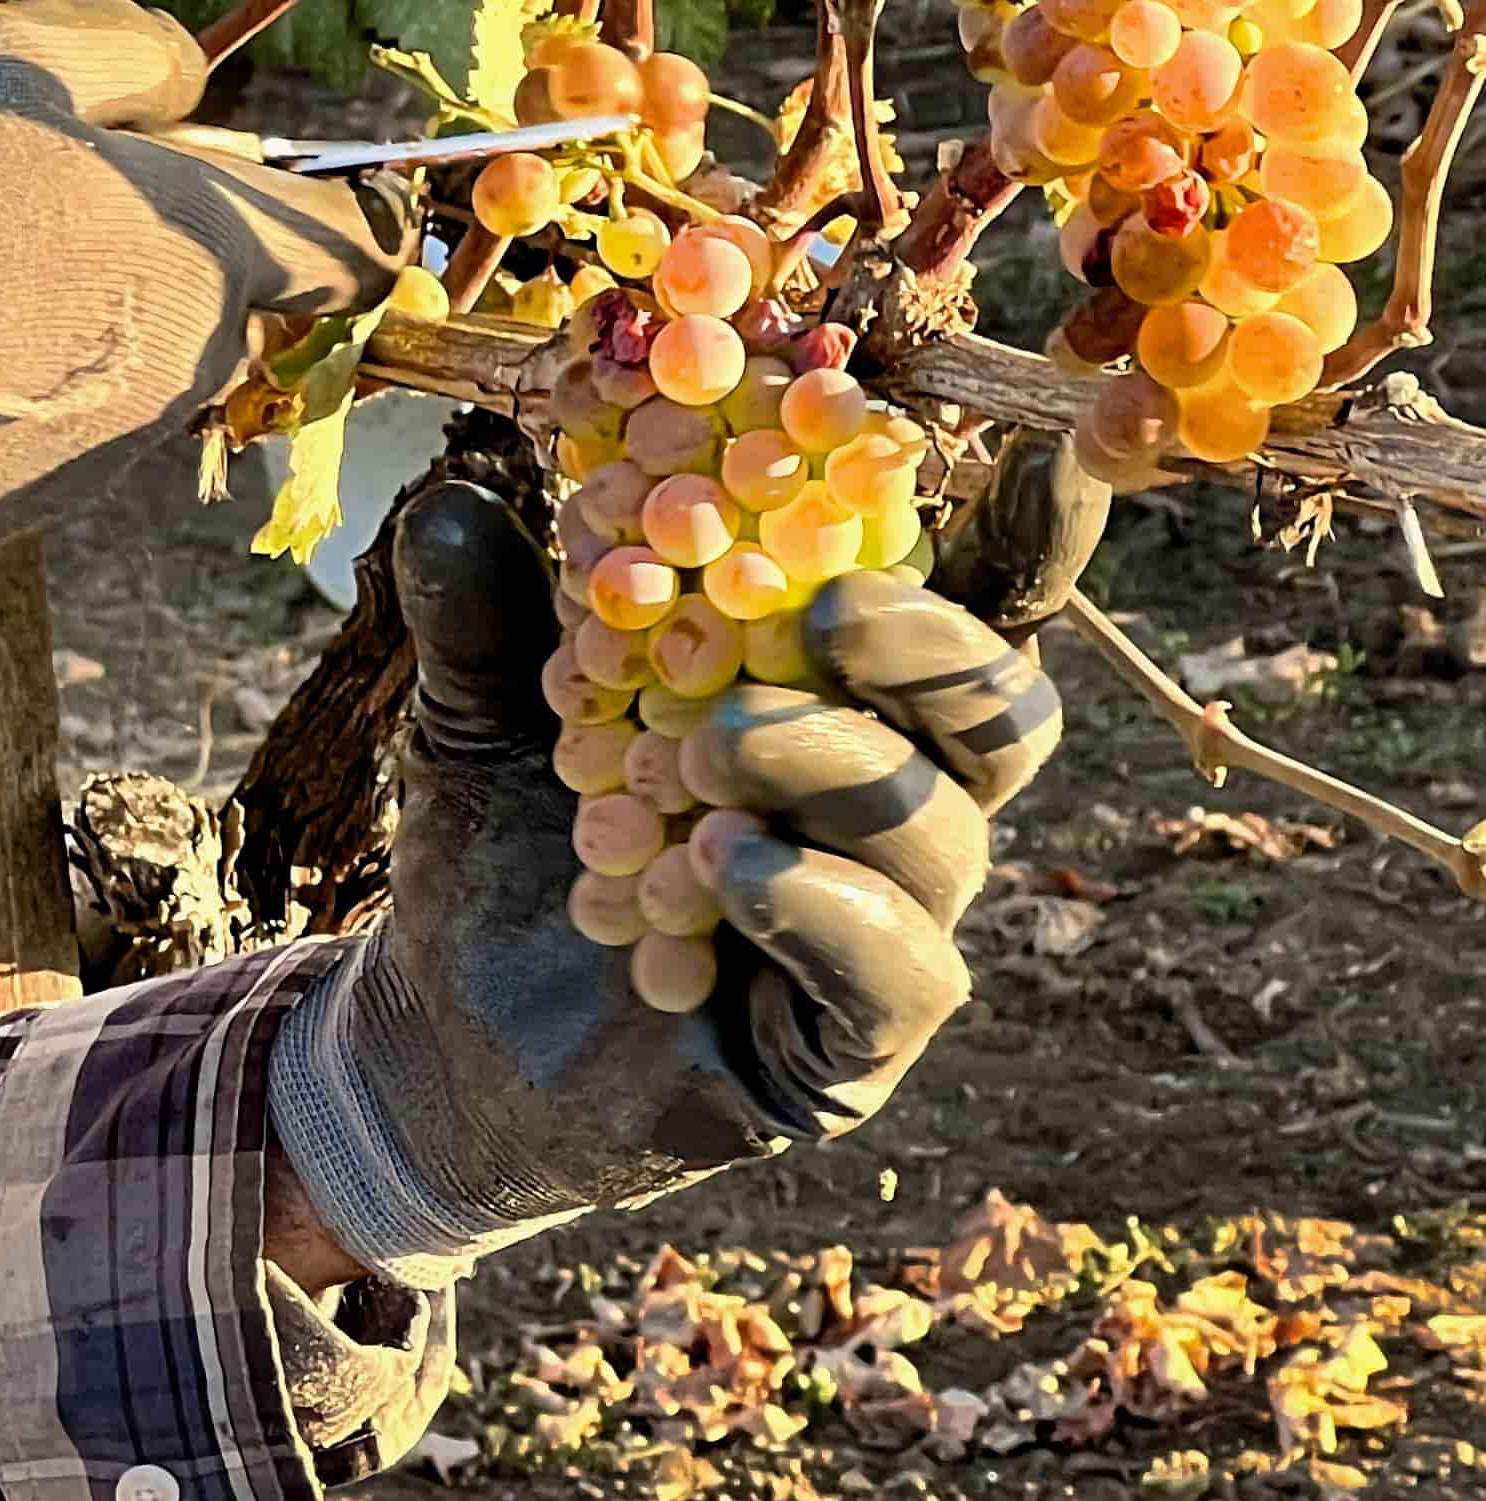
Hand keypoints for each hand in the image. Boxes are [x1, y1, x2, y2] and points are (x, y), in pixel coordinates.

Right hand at [0, 0, 401, 551]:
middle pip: (215, 299)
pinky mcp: (0, 511)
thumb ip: (122, 54)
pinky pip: (20, 427)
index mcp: (206, 248)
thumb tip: (186, 75)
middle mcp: (179, 365)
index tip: (303, 187)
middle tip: (25, 187)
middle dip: (152, 248)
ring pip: (112, 362)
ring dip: (52, 310)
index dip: (339, 208)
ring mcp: (93, 454)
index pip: (349, 244)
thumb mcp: (2, 54)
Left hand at [268, 433, 1107, 1282]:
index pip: (965, 606)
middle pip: (999, 711)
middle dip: (930, 647)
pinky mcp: (855, 1047)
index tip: (1057, 453)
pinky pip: (899, 971)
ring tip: (703, 757)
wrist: (442, 1028)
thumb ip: (484, 615)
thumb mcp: (480, 715)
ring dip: (829, 767)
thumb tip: (450, 505)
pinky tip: (724, 864)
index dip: (1030, 534)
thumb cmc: (498, 847)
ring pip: (942, 831)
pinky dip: (820, 904)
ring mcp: (888, 927)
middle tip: (823, 614)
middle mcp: (890, 801)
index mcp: (835, 697)